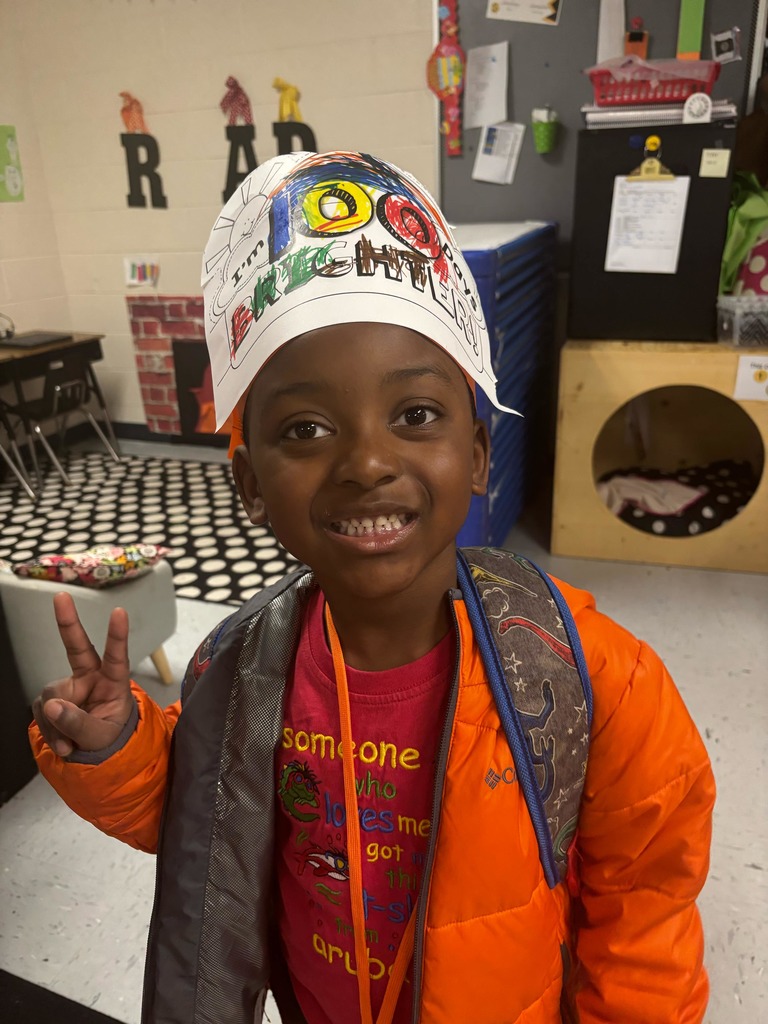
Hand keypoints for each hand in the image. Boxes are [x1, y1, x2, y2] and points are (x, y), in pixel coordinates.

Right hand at [32, 592, 134, 757]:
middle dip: (68, 621)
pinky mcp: (51, 699)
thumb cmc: (109, 736)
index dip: (117, 636)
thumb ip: (80, 724)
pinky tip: (63, 744)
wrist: (96, 752)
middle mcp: (91, 678)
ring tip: (70, 745)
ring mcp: (69, 687)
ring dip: (56, 725)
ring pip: (52, 698)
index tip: (119, 611)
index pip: (117, 657)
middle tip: (61, 596)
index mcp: (114, 682)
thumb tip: (53, 706)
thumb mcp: (101, 737)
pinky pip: (42, 713)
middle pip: (77, 648)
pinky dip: (49, 732)